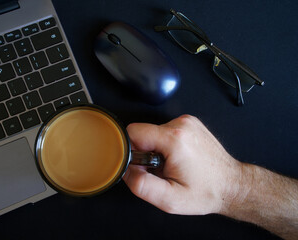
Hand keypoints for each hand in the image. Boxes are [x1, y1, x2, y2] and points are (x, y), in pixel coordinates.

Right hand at [123, 114, 241, 214]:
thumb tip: (127, 170)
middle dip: (145, 153)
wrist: (232, 186)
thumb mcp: (169, 199)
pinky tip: (178, 158)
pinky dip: (166, 145)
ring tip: (171, 165)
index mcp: (175, 139)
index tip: (143, 164)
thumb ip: (141, 185)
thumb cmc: (206, 192)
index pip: (133, 131)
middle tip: (161, 170)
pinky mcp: (190, 124)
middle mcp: (182, 125)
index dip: (131, 150)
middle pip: (143, 133)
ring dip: (156, 150)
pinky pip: (165, 131)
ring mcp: (187, 122)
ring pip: (153, 132)